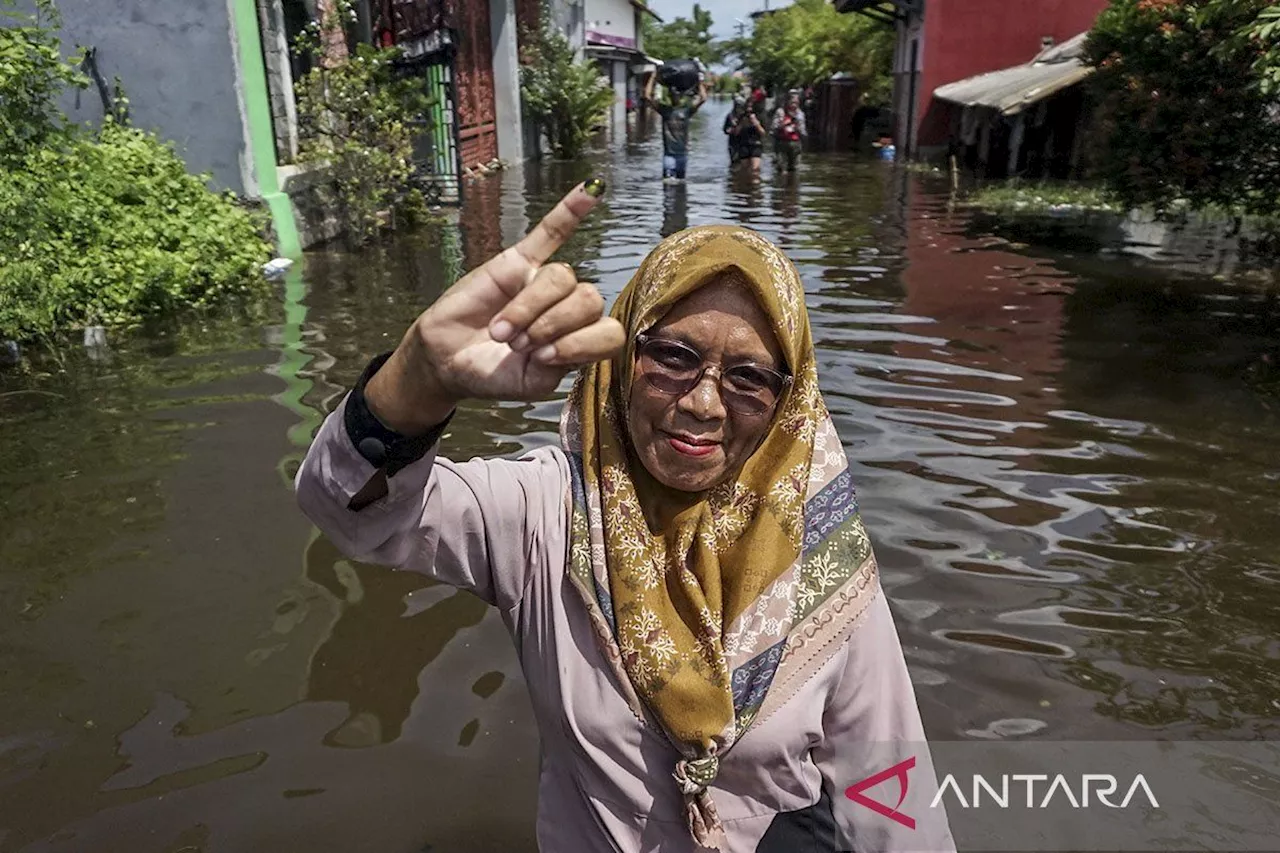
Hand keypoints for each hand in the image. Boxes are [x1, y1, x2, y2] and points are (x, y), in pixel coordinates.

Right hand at [366, 179, 623, 434]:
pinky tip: (591, 189)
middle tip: (517, 344)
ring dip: (529, 307)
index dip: (581, 345)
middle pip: (589, 299)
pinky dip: (571, 210)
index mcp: (582, 340)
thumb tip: (563, 337)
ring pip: (562, 277)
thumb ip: (558, 364)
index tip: (543, 358)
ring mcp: (545, 282)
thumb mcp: (530, 384)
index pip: (609, 333)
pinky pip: (550, 232)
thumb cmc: (492, 373)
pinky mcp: (518, 261)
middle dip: (552, 325)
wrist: (448, 361)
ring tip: (502, 330)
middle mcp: (570, 308)